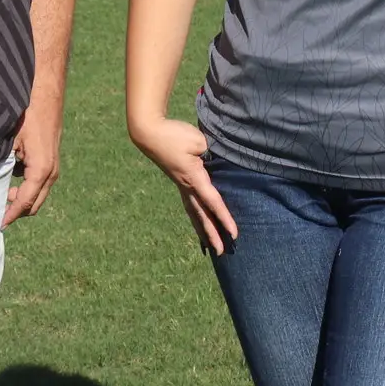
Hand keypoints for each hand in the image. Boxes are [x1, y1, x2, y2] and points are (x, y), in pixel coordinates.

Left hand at [4, 100, 63, 225]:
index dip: (10, 215)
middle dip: (16, 211)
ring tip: (0, 194)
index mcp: (41, 171)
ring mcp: (54, 167)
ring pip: (38, 194)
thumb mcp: (10, 141)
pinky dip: (26, 188)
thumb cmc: (28, 115)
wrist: (46, 94)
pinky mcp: (51, 160)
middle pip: (34, 205)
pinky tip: (10, 178)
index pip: (25, 203)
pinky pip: (39, 183)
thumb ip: (2, 165)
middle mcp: (51, 173)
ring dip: (21, 199)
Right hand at [129, 116, 236, 254]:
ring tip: (209, 246)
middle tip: (222, 252)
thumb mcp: (197, 142)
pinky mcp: (178, 180)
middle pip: (202, 215)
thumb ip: (210, 155)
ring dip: (202, 229)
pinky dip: (196, 215)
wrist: (150, 133)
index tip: (234, 234)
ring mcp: (181, 185)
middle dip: (212, 234)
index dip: (225, 218)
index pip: (213, 202)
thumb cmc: (174, 136)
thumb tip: (215, 164)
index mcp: (193, 178)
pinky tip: (198, 220)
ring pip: (194, 212)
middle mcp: (187, 186)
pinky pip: (190, 202)